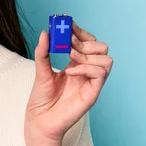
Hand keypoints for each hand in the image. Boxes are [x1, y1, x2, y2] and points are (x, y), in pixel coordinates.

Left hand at [25, 21, 112, 145]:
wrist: (39, 120)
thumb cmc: (41, 98)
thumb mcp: (40, 70)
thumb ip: (43, 52)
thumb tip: (45, 32)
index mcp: (75, 64)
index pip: (87, 42)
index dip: (79, 31)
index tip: (66, 24)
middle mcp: (85, 72)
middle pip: (101, 47)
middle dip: (84, 41)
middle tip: (67, 45)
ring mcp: (90, 82)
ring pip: (106, 58)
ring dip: (87, 54)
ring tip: (69, 59)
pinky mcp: (92, 93)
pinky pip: (101, 73)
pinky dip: (86, 68)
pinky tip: (70, 71)